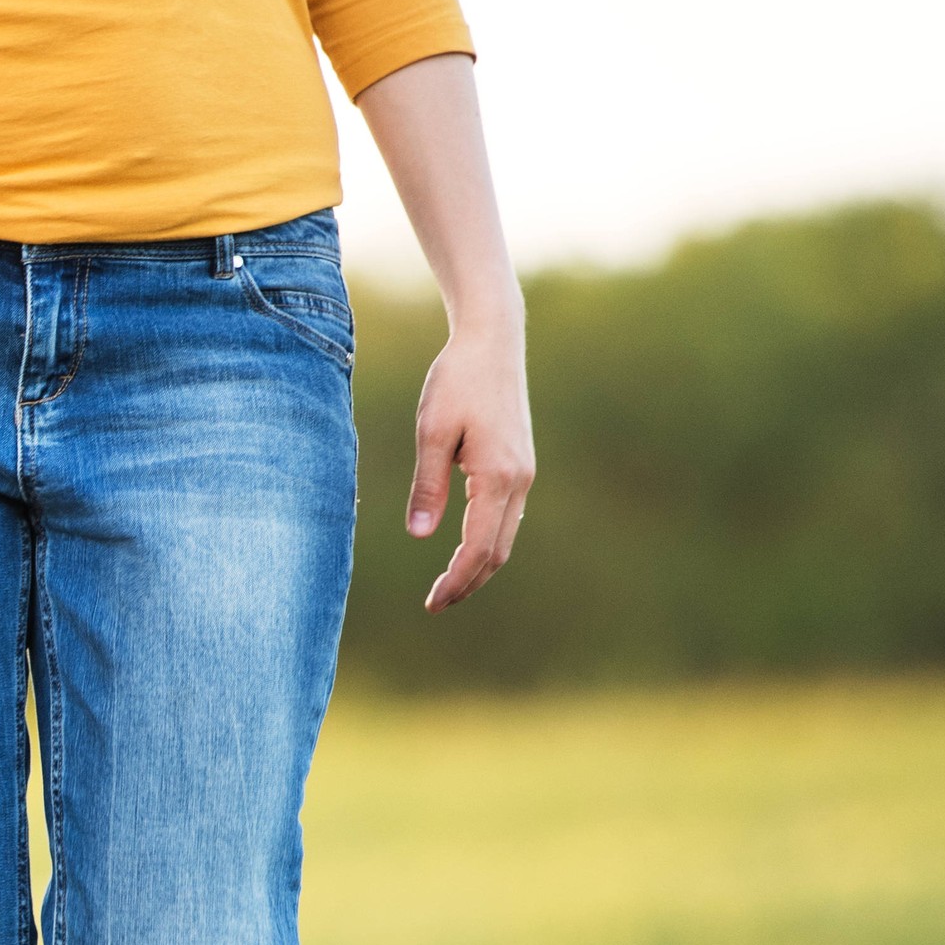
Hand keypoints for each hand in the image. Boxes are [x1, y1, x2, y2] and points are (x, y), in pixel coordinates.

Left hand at [347, 53, 533, 613]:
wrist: (492, 341)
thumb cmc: (456, 381)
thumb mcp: (431, 431)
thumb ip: (427, 485)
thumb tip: (420, 536)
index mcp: (497, 477)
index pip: (479, 549)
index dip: (456, 581)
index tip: (432, 604)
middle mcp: (519, 481)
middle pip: (497, 552)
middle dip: (467, 582)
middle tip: (435, 604)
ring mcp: (524, 473)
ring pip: (505, 537)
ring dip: (478, 565)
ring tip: (447, 585)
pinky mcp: (520, 465)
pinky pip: (505, 518)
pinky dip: (486, 542)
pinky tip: (463, 550)